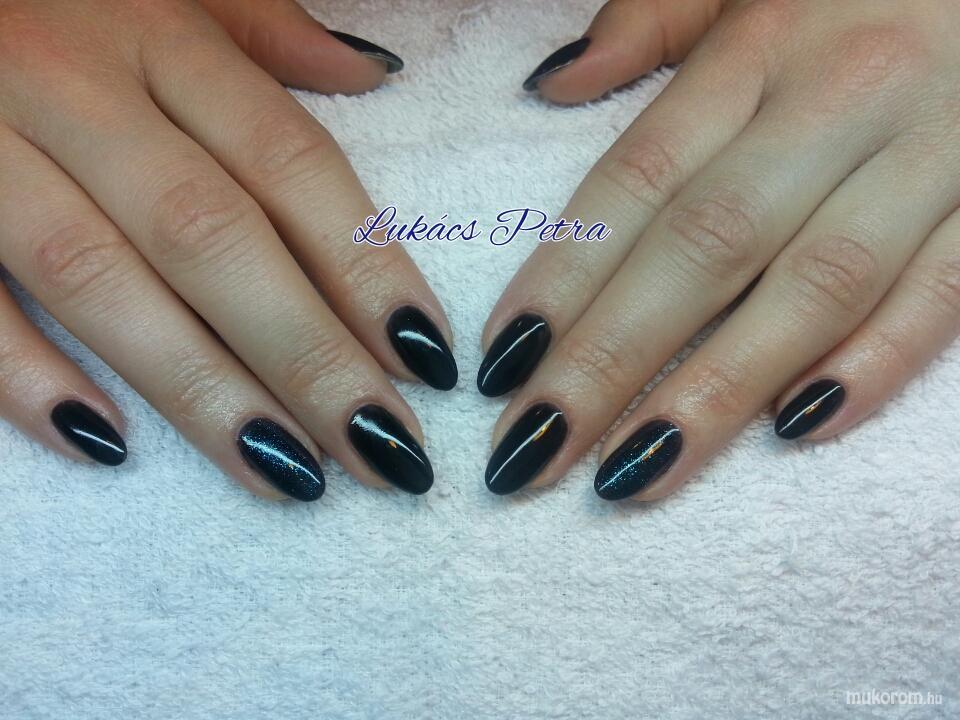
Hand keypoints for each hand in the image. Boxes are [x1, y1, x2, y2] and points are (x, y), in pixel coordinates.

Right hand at [0, 0, 457, 500]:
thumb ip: (266, 31)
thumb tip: (370, 74)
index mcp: (158, 31)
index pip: (290, 164)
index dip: (365, 266)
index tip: (427, 361)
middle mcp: (74, 85)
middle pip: (211, 237)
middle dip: (307, 356)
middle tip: (382, 449)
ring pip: (98, 280)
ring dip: (202, 391)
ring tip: (290, 475)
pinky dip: (24, 378)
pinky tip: (108, 447)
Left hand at [482, 0, 959, 499]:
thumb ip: (652, 21)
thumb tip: (553, 82)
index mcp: (760, 47)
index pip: (638, 180)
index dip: (563, 275)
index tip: (501, 364)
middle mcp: (840, 101)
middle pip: (705, 248)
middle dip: (608, 361)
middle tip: (532, 450)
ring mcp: (932, 157)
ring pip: (813, 287)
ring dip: (716, 391)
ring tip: (630, 472)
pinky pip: (942, 295)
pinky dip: (874, 363)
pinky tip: (795, 430)